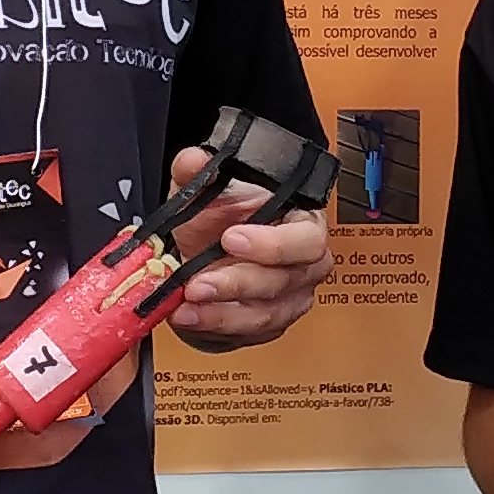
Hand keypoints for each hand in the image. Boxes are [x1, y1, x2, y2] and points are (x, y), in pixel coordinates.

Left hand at [160, 145, 330, 347]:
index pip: (307, 239)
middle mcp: (305, 265)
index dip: (273, 244)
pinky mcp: (270, 323)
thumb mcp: (208, 189)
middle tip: (198, 283)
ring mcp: (290, 298)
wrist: (209, 251)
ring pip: (266, 314)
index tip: (231, 238)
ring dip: (223, 314)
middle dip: (238, 284)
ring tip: (187, 308)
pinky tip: (190, 319)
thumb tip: (194, 160)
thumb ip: (200, 173)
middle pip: (285, 282)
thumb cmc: (222, 218)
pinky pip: (249, 333)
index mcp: (303, 223)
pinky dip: (216, 327)